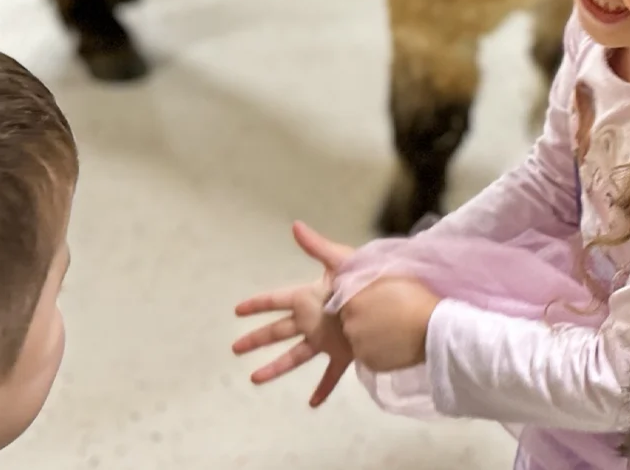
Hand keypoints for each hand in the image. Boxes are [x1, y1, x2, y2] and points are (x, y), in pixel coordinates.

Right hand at [233, 221, 356, 406]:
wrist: (393, 308)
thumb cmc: (367, 281)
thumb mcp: (341, 261)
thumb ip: (318, 246)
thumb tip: (296, 226)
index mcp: (311, 297)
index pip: (278, 299)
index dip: (258, 304)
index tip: (238, 309)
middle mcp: (315, 319)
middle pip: (279, 330)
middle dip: (257, 338)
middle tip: (235, 347)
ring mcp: (328, 338)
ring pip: (295, 356)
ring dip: (275, 366)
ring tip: (255, 379)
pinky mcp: (345, 353)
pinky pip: (331, 374)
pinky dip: (322, 389)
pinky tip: (312, 403)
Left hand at [339, 278, 441, 372]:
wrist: (433, 328)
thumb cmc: (414, 296)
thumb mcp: (390, 276)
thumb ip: (365, 277)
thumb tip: (343, 273)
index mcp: (353, 301)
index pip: (344, 298)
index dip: (359, 298)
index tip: (374, 299)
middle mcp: (349, 325)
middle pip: (349, 319)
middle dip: (361, 316)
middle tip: (384, 314)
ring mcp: (358, 347)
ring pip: (357, 338)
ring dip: (367, 334)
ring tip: (390, 330)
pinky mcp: (368, 364)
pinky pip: (367, 354)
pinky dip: (376, 350)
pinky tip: (392, 343)